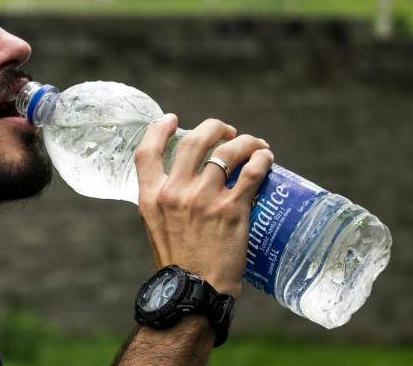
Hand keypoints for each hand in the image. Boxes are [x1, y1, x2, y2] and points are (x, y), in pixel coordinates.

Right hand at [133, 115, 272, 296]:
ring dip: (245, 141)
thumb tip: (182, 184)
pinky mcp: (232, 210)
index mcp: (151, 197)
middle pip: (194, 141)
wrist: (194, 293)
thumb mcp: (156, 228)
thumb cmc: (178, 265)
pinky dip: (261, 159)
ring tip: (255, 145)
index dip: (158, 128)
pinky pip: (251, 172)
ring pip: (227, 151)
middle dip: (214, 128)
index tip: (171, 119)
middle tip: (227, 132)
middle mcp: (175, 193)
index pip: (146, 151)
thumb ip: (164, 203)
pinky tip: (266, 158)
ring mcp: (204, 199)